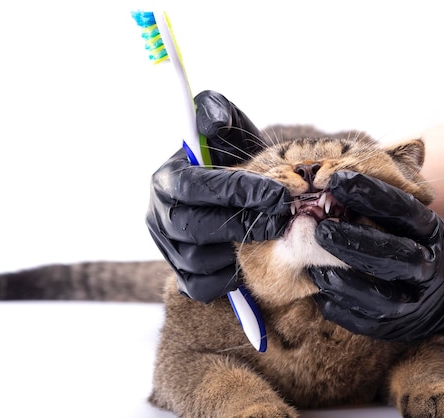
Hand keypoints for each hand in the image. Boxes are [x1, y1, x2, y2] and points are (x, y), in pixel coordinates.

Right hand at [146, 91, 289, 302]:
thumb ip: (216, 112)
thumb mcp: (227, 127)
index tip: (278, 193)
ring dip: (239, 251)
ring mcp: (168, 250)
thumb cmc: (232, 159)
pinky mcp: (183, 277)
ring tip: (272, 234)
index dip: (238, 191)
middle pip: (196, 228)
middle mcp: (159, 216)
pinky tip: (251, 260)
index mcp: (166, 179)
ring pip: (200, 260)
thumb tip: (213, 123)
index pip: (196, 188)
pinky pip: (203, 287)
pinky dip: (228, 278)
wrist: (235, 195)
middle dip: (245, 223)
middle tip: (284, 218)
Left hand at [309, 172, 443, 346]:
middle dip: (353, 241)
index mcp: (433, 233)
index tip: (338, 180)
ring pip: (378, 297)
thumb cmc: (427, 248)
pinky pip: (363, 321)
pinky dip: (338, 305)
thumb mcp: (420, 224)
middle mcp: (429, 270)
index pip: (403, 210)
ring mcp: (416, 305)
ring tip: (314, 266)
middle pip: (393, 256)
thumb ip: (384, 212)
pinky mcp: (397, 330)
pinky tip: (322, 289)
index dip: (370, 194)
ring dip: (341, 281)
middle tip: (320, 229)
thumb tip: (334, 189)